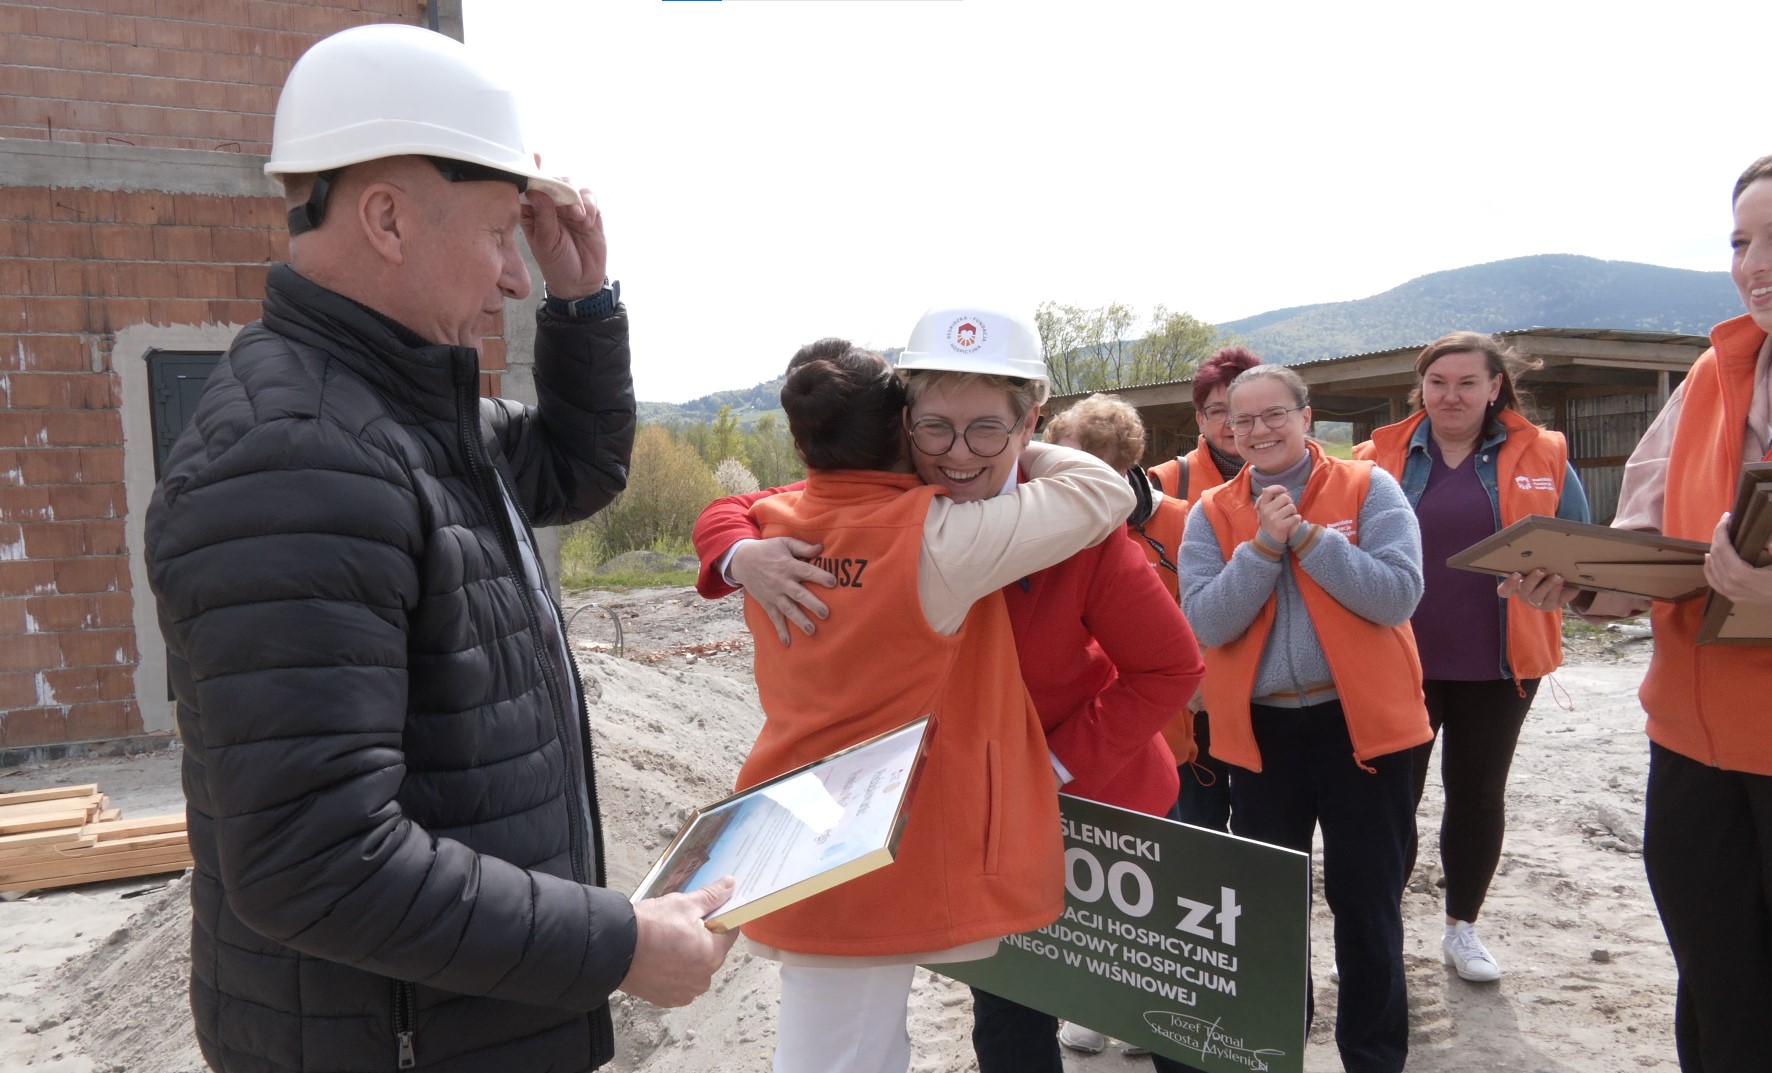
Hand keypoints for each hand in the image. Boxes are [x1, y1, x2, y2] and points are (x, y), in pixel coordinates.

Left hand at [520, 185, 606, 298]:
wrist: (581, 282)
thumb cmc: (557, 265)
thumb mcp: (546, 243)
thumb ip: (543, 216)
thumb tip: (535, 191)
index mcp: (533, 212)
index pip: (532, 187)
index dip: (535, 179)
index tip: (540, 179)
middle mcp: (551, 206)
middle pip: (554, 182)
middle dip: (562, 190)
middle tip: (567, 208)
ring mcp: (571, 208)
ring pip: (573, 186)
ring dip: (577, 199)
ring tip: (579, 218)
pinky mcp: (590, 212)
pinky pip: (590, 198)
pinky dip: (590, 205)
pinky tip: (588, 222)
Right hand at [619, 877, 739, 1008]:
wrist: (614, 948)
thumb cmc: (649, 927)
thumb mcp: (684, 904)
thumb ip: (712, 896)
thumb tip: (730, 886)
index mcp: (712, 955)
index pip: (729, 933)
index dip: (716, 920)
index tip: (701, 916)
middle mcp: (703, 979)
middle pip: (712, 952)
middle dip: (701, 939)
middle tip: (678, 927)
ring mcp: (685, 992)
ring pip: (696, 969)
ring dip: (688, 958)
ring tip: (667, 943)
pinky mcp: (668, 999)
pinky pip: (681, 983)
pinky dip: (674, 973)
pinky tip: (660, 959)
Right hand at [729, 537, 836, 645]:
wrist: (742, 560)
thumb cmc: (768, 550)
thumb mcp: (784, 543)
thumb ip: (803, 546)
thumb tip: (821, 548)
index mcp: (789, 565)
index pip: (807, 571)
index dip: (820, 576)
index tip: (833, 583)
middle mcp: (782, 581)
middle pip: (799, 594)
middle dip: (812, 604)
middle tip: (826, 614)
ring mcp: (774, 594)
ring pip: (788, 609)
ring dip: (800, 620)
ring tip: (811, 630)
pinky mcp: (767, 603)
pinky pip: (774, 618)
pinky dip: (780, 631)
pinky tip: (787, 643)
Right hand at [1254, 485, 1300, 545]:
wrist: (1270, 540)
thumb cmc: (1272, 522)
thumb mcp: (1268, 510)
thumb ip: (1274, 500)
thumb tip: (1285, 491)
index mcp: (1263, 506)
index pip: (1268, 490)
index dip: (1278, 488)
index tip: (1284, 490)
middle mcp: (1266, 511)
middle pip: (1284, 497)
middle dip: (1290, 502)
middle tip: (1288, 509)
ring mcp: (1273, 519)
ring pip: (1291, 507)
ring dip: (1294, 511)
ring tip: (1290, 516)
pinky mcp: (1280, 526)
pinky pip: (1295, 517)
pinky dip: (1298, 519)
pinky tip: (1294, 521)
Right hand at [1497, 568, 1573, 611]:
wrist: (1564, 584)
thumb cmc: (1546, 571)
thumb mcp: (1537, 565)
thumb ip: (1532, 562)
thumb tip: (1535, 545)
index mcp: (1516, 584)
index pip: (1504, 590)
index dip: (1508, 583)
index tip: (1516, 573)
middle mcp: (1524, 594)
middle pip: (1524, 589)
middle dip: (1532, 579)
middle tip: (1542, 570)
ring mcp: (1535, 602)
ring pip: (1537, 596)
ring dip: (1547, 585)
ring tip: (1557, 576)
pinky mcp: (1549, 606)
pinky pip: (1551, 599)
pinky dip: (1556, 589)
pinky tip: (1561, 580)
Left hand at [1705, 512, 1771, 604]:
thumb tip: (1768, 542)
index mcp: (1741, 573)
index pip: (1723, 548)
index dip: (1721, 530)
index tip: (1726, 517)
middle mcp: (1730, 583)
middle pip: (1716, 555)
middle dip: (1718, 536)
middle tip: (1724, 523)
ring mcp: (1729, 592)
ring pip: (1712, 566)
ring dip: (1714, 549)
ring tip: (1719, 536)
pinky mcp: (1731, 597)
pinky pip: (1713, 581)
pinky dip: (1708, 568)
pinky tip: (1709, 558)